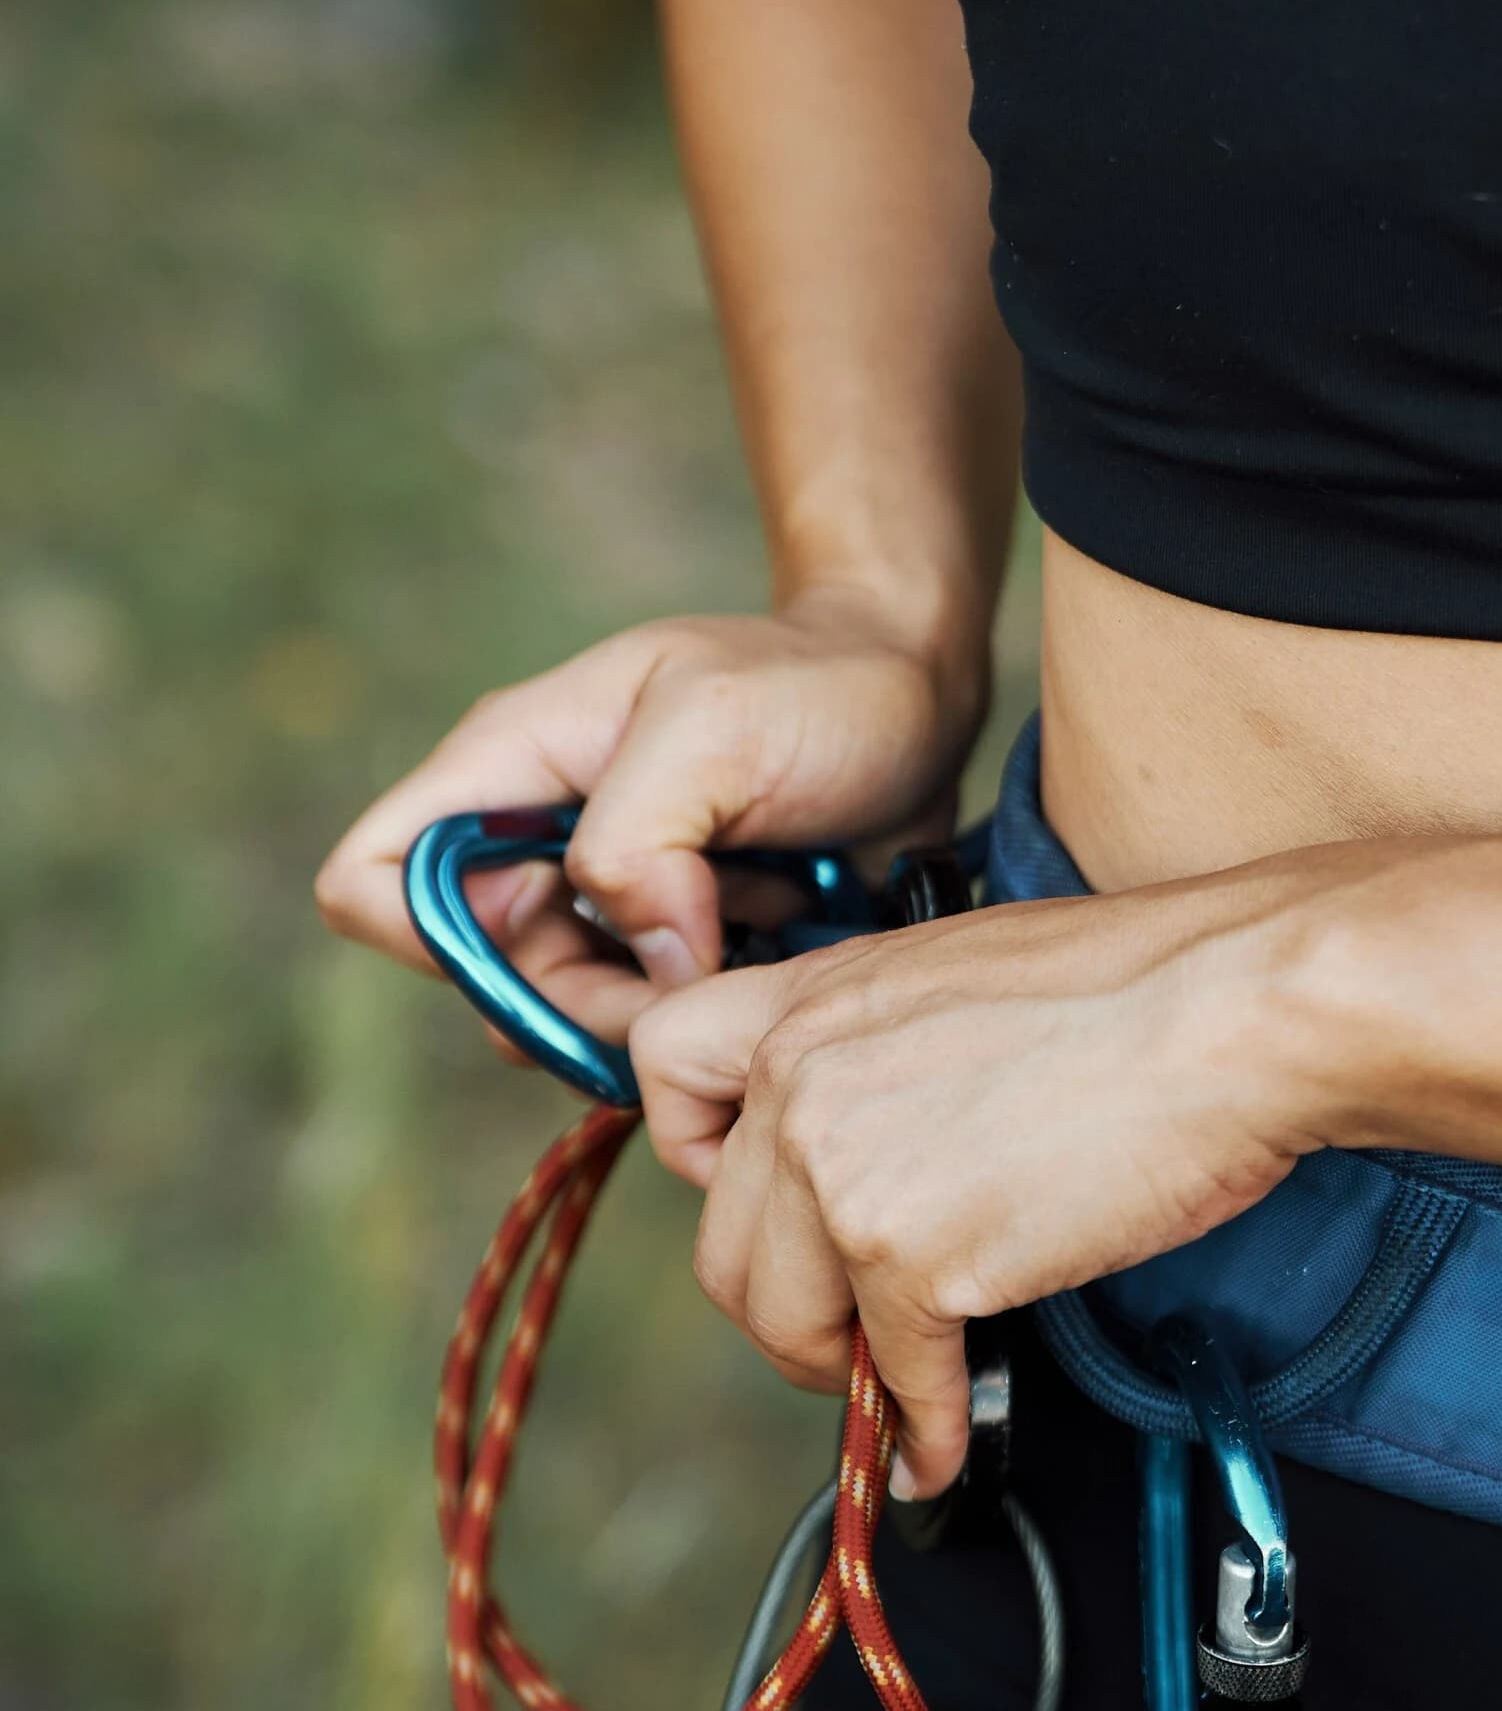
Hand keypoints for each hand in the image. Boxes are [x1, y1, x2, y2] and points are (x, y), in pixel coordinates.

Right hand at [313, 589, 986, 1047]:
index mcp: (510, 764)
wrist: (921, 699)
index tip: (553, 920)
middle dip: (581, 1001)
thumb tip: (638, 955)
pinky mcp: (672, 947)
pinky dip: (704, 1010)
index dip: (436, 935)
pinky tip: (769, 943)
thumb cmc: (820, 685)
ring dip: (657, 1007)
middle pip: (485, 981)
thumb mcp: (720, 726)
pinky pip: (646, 1025)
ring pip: (567, 1018)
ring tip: (749, 925)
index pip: (372, 878)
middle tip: (694, 963)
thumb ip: (640, 838)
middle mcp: (538, 840)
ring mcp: (605, 903)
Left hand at [628, 879, 1339, 1494]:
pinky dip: (923, 1428)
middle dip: (782, 1306)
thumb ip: (892, 1044)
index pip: (667, 1065)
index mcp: (814, 995)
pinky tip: (943, 1446)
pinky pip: (895, 1375)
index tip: (755, 1195)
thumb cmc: (1147, 980)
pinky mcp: (913, 1258)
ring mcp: (845, 1172)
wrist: (1230, 1007)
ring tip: (896, 1386)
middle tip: (840, 1331)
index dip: (698, 1151)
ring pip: (783, 1320)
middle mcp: (801, 1078)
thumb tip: (898, 1129)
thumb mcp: (964, 972)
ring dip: (837, 1373)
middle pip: (721, 1239)